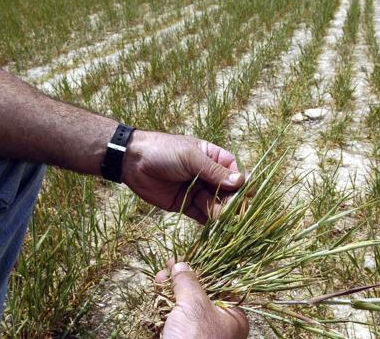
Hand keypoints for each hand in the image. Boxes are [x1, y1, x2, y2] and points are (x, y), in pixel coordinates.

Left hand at [122, 130, 244, 222]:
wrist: (132, 161)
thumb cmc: (164, 151)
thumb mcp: (191, 157)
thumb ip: (214, 171)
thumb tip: (240, 182)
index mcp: (213, 158)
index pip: (235, 171)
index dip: (243, 182)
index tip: (248, 193)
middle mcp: (208, 176)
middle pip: (228, 191)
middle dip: (233, 201)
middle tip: (235, 211)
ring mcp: (197, 191)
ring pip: (216, 205)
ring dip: (221, 212)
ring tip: (223, 217)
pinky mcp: (186, 205)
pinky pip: (201, 215)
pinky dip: (209, 223)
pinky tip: (216, 227)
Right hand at [155, 261, 248, 338]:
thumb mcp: (194, 306)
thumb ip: (188, 282)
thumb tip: (182, 266)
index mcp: (233, 317)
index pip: (220, 284)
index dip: (202, 268)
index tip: (185, 257)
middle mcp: (218, 325)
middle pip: (200, 293)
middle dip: (181, 279)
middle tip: (167, 268)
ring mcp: (199, 334)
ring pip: (184, 306)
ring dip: (170, 291)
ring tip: (158, 280)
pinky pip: (173, 320)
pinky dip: (164, 308)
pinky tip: (156, 298)